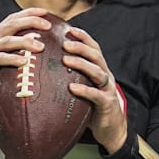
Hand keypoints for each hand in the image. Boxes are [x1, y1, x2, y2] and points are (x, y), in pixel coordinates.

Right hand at [0, 8, 51, 106]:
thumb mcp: (0, 60)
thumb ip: (13, 53)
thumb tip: (38, 53)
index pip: (13, 19)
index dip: (29, 13)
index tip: (45, 11)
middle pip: (12, 24)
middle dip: (31, 21)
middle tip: (48, 25)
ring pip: (8, 40)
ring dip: (25, 42)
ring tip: (41, 46)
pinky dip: (12, 59)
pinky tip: (24, 61)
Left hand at [62, 27, 126, 152]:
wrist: (111, 129)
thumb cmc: (93, 106)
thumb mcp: (85, 87)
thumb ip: (74, 76)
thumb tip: (48, 66)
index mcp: (100, 69)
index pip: (94, 48)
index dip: (83, 37)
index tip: (69, 29)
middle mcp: (106, 76)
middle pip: (96, 56)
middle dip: (81, 47)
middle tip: (65, 43)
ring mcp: (108, 89)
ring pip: (97, 72)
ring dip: (81, 64)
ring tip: (66, 60)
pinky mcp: (107, 104)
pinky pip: (96, 95)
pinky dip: (85, 90)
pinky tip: (72, 88)